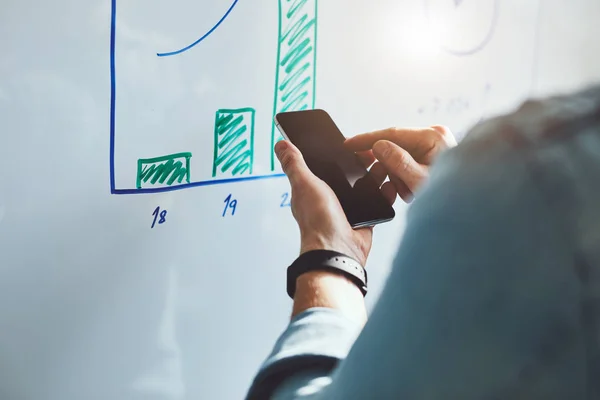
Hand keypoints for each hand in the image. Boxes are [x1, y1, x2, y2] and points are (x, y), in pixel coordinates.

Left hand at [274, 140, 374, 265]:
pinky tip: (389, 185)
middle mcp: (329, 200)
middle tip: (371, 153)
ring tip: (383, 164)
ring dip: (374, 176)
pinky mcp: (363, 220)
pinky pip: (376, 203)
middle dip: (360, 163)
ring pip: (364, 187)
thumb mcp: (304, 183)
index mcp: (312, 190)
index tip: (349, 142)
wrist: (338, 250)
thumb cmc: (318, 221)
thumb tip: (280, 145)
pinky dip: (384, 194)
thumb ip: (294, 164)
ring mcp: (347, 210)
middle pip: (347, 175)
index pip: (324, 166)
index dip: (336, 154)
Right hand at [345, 125, 456, 202]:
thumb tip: (378, 146)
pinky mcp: (432, 152)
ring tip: (407, 191)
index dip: (367, 139)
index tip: (348, 144)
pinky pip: (407, 160)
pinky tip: (410, 188)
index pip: (391, 133)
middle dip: (387, 166)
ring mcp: (434, 142)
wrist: (470, 206)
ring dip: (397, 174)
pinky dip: (404, 175)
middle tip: (381, 181)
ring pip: (399, 154)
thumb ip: (398, 162)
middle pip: (394, 144)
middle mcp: (434, 134)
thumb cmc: (452, 195)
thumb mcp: (419, 181)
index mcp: (433, 136)